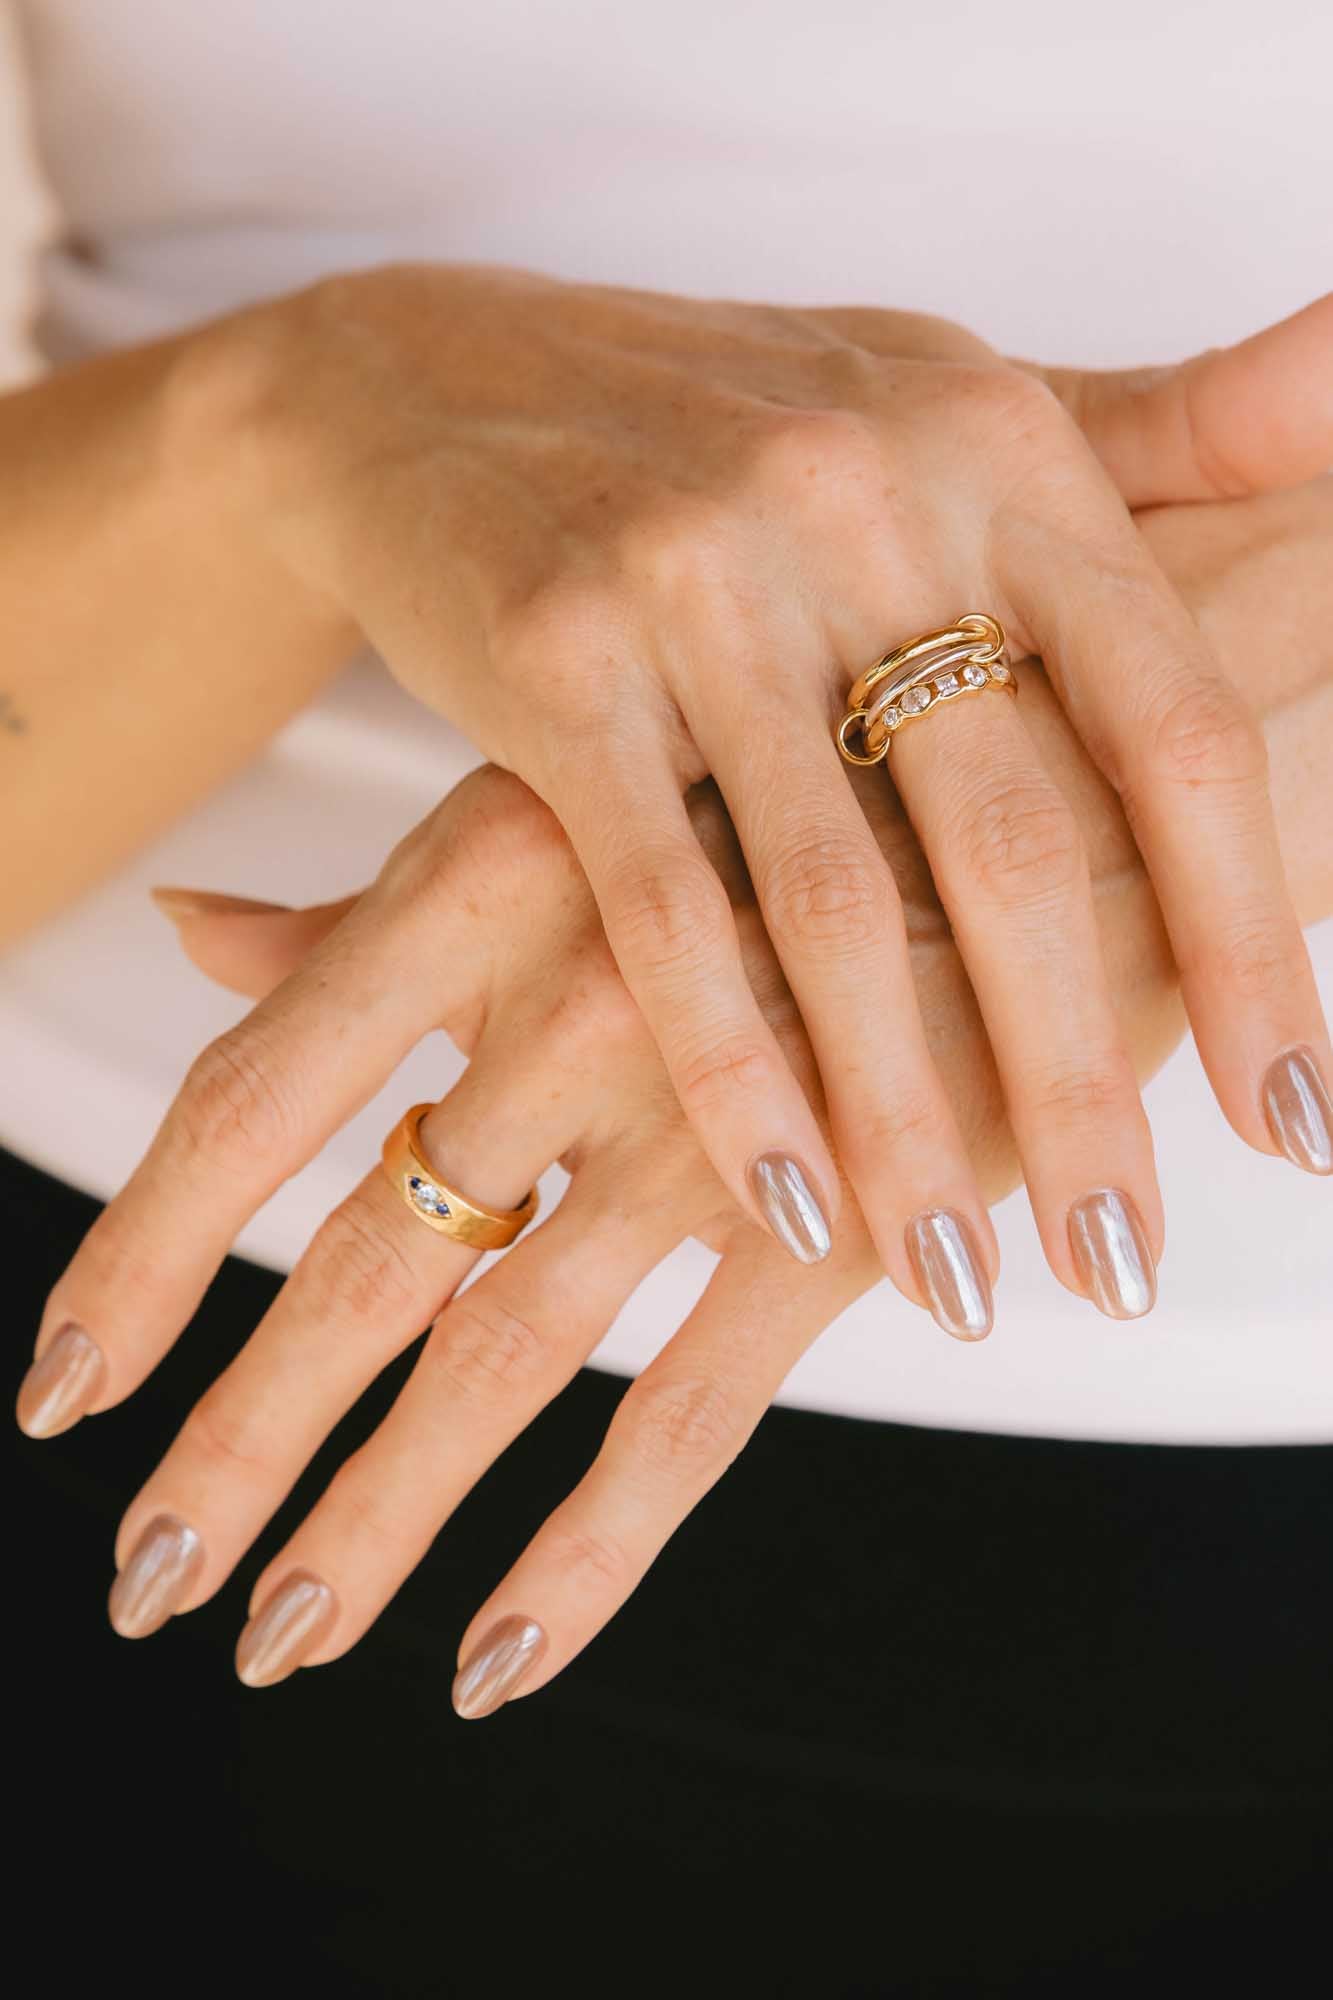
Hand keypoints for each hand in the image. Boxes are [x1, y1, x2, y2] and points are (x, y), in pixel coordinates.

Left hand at [19, 480, 1332, 1703]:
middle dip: (235, 1441)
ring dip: (376, 1519)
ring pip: (493, 1362)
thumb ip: (376, 905)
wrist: (1084, 741)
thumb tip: (193, 936)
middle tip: (145, 1576)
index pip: (256, 1096)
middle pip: (352, 1266)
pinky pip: (687, 1416)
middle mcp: (569, 1011)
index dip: (140, 1254)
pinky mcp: (847, 1216)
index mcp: (488, 885)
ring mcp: (708, 1121)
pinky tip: (500, 1651)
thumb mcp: (583, 800)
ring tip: (279, 1633)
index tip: (57, 1386)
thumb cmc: (815, 763)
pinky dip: (587, 1547)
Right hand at [201, 270, 1332, 1328]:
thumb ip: (1162, 431)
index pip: (1169, 728)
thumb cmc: (726, 428)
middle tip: (1121, 1266)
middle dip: (1080, 1089)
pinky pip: (664, 908)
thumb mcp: (948, 404)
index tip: (1294, 1127)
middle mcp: (862, 495)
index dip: (1250, 942)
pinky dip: (728, 1075)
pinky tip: (789, 1210)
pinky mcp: (551, 657)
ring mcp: (696, 575)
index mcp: (998, 449)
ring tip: (966, 1291)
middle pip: (1014, 849)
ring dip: (906, 1129)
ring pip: (831, 906)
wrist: (431, 380)